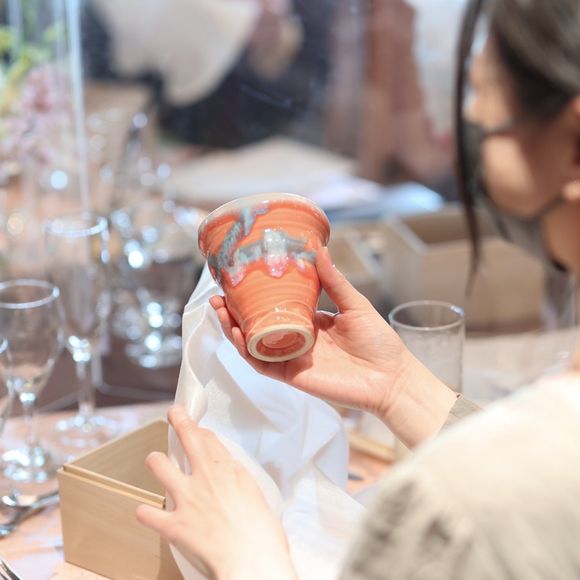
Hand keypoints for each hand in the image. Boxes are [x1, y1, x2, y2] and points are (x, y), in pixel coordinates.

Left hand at [136, 406, 296, 579]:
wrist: (252, 561)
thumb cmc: (263, 536)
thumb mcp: (257, 497)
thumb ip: (238, 485)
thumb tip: (233, 487)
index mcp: (229, 469)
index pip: (209, 438)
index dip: (200, 430)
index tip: (198, 428)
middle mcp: (205, 477)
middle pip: (187, 436)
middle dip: (178, 420)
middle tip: (174, 414)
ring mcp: (186, 498)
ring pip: (159, 464)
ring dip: (156, 462)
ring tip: (156, 463)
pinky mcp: (173, 523)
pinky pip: (147, 512)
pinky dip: (146, 512)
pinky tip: (147, 513)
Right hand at [211, 247, 457, 446]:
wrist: (390, 377)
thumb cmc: (378, 341)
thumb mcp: (354, 303)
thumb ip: (334, 281)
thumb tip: (319, 249)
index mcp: (309, 321)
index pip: (274, 307)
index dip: (254, 296)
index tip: (238, 279)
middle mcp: (295, 339)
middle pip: (256, 326)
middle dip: (234, 312)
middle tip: (218, 295)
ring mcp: (291, 358)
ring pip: (253, 344)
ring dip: (232, 329)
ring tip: (219, 310)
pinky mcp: (291, 376)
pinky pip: (262, 363)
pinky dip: (246, 350)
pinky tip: (236, 333)